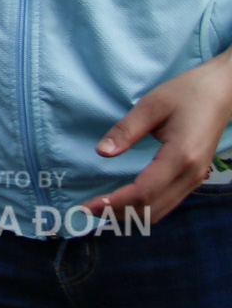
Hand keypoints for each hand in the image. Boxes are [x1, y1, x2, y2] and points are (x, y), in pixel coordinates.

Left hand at [83, 52, 231, 222]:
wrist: (222, 92)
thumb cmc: (186, 94)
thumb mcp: (151, 106)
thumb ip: (126, 130)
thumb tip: (102, 152)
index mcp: (181, 157)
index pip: (144, 192)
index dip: (116, 203)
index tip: (89, 205)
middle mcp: (191, 175)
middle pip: (153, 209)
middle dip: (120, 214)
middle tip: (89, 210)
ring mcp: (196, 178)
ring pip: (162, 210)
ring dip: (132, 215)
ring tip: (103, 210)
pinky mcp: (194, 177)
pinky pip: (169, 202)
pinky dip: (146, 208)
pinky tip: (126, 203)